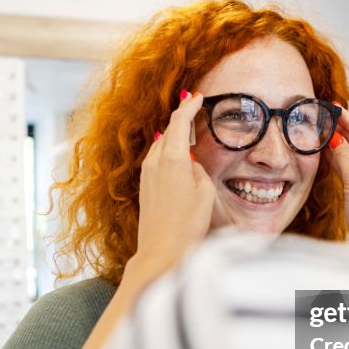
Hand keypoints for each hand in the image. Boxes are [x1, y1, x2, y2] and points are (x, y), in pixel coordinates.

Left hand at [130, 91, 215, 279]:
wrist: (161, 251)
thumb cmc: (187, 225)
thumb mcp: (204, 193)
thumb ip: (198, 171)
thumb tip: (190, 164)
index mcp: (173, 158)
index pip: (179, 122)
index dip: (188, 107)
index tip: (196, 96)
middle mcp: (155, 162)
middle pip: (168, 131)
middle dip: (180, 117)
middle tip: (192, 107)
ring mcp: (147, 174)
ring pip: (159, 145)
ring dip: (172, 135)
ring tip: (186, 129)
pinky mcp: (144, 187)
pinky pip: (155, 159)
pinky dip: (166, 150)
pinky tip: (174, 154)